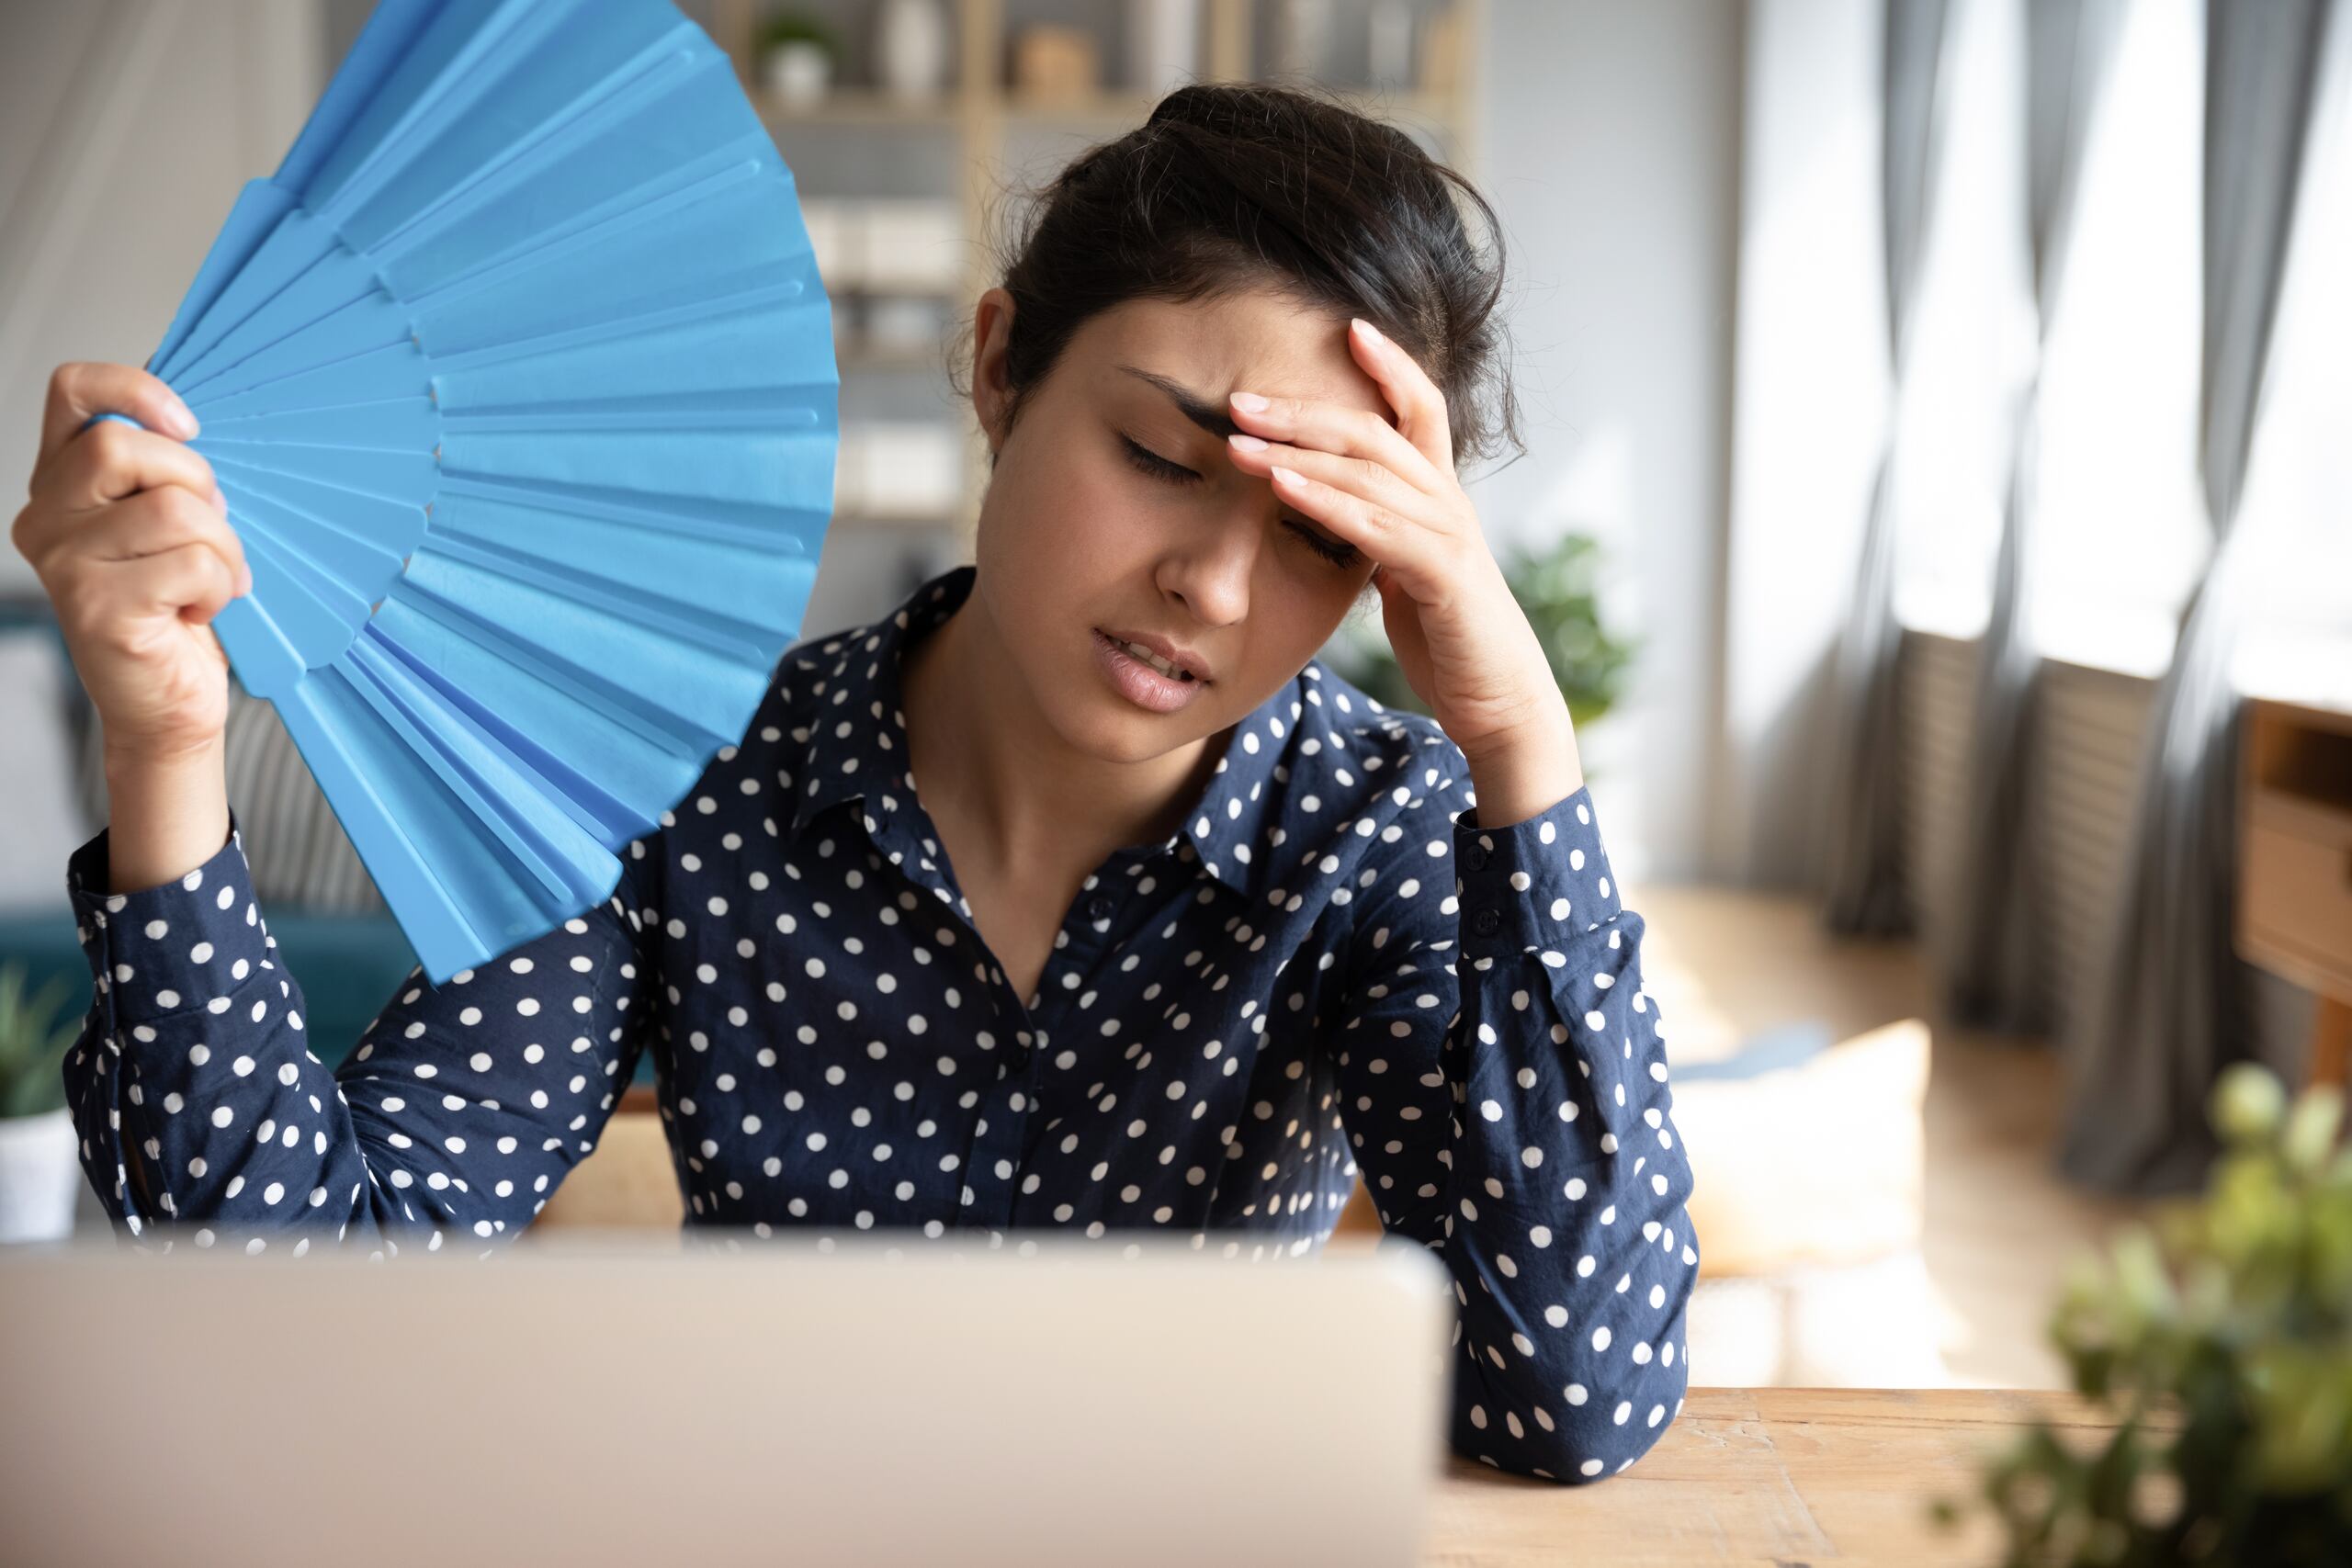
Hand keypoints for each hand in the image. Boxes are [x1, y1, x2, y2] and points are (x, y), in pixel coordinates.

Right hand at [11, 362, 250, 762]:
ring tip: (210, 581)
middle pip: (123, 446)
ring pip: (173, 509)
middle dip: (196, 483)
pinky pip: (191, 563)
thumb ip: (170, 473)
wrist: (168, 703)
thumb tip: (200, 419)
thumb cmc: (179, 608)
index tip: (187, 425)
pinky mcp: (96, 606)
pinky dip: (218, 586)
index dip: (134, 387)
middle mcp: (46, 516)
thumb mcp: (174, 525)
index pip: (74, 392)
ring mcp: (64, 562)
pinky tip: (200, 611)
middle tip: (210, 530)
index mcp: (62, 483)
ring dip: (221, 546)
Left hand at [1221, 318, 1581, 823]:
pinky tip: (1281, 488)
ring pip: (1369, 473)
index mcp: (1439, 496)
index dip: (1389, 363)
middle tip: (1239, 400)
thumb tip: (1328, 508)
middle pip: (1376, 431)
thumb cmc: (1446, 639)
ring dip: (1296, 453)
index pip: (1421, 407)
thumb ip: (1374, 532)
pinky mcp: (1444, 576)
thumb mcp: (1402, 572)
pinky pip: (1376, 527)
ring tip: (1238, 442)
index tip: (1344, 328)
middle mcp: (1449, 503)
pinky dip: (1325, 502)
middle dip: (1303, 410)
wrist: (1497, 703)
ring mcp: (1449, 536)